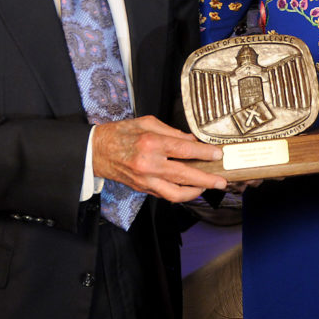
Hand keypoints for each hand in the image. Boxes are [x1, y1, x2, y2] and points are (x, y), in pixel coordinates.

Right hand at [92, 115, 226, 202]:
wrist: (96, 151)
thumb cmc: (121, 133)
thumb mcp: (147, 123)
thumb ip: (172, 132)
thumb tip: (192, 141)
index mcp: (152, 143)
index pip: (184, 150)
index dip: (204, 154)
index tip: (217, 155)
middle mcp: (149, 164)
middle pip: (184, 175)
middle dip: (206, 179)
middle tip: (221, 181)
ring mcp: (145, 180)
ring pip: (175, 193)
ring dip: (195, 192)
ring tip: (207, 188)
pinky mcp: (143, 188)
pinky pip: (165, 195)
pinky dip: (180, 193)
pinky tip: (190, 188)